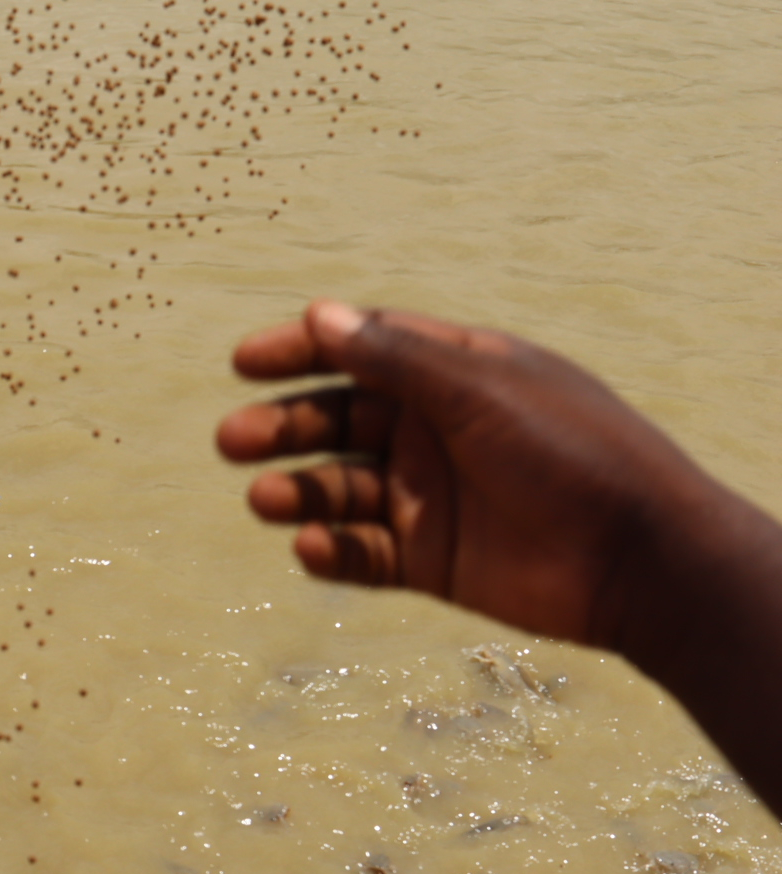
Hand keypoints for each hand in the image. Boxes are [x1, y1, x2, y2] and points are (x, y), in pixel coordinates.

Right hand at [214, 299, 713, 646]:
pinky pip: (362, 554)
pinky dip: (331, 551)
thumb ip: (397, 357)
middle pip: (337, 421)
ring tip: (264, 498)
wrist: (638, 558)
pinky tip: (312, 547)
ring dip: (298, 491)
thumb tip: (320, 313)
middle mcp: (434, 433)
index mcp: (453, 377)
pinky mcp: (429, 560)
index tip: (246, 362)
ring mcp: (429, 498)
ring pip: (339, 489)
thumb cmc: (574, 453)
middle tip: (234, 440)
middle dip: (284, 428)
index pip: (363, 350)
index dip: (303, 351)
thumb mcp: (482, 392)